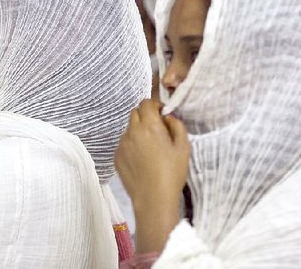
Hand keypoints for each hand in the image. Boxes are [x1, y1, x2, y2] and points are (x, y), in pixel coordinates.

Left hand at [116, 99, 189, 252]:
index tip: (162, 115)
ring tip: (150, 149)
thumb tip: (167, 117)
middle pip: (135, 113)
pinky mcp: (116, 156)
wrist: (154, 199)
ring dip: (138, 131)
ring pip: (129, 129)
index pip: (146, 103)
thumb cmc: (172, 173)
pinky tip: (142, 160)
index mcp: (149, 127)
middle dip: (146, 116)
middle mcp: (132, 132)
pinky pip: (124, 143)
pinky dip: (132, 145)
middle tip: (157, 130)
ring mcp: (122, 144)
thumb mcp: (183, 147)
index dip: (155, 106)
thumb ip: (177, 125)